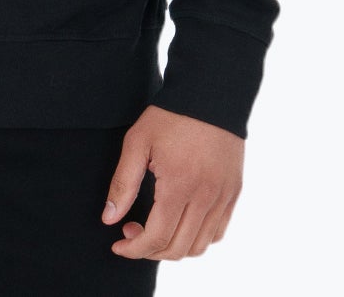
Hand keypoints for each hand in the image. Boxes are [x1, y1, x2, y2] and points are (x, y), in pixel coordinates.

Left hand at [101, 105, 242, 260]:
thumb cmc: (170, 116)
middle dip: (150, 251)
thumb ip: (123, 183)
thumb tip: (109, 219)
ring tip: (155, 228)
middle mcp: (206, 197)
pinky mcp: (233, 192)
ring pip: (200, 246)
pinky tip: (180, 222)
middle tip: (132, 231)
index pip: (157, 238)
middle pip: (178, 249)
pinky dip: (197, 238)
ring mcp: (223, 197)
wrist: (210, 93)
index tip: (118, 244)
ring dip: (174, 248)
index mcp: (179, 185)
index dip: (134, 249)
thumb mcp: (137, 142)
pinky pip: (218, 232)